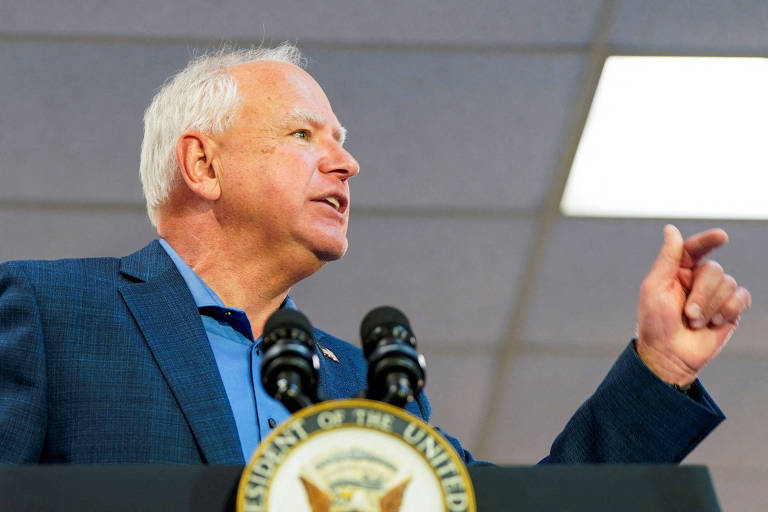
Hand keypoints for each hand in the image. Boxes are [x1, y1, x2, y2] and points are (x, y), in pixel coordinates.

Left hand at [636, 225, 750, 385]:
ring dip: (712, 306)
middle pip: (714, 270)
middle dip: (702, 294)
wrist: (669, 356)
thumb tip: (672, 229)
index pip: (694, 248)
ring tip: (695, 322)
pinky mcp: (730, 310)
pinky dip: (729, 309)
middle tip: (688, 314)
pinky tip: (715, 322)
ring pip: (729, 283)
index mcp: (677, 271)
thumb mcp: (655, 288)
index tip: (721, 236)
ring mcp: (715, 295)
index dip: (708, 240)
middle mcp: (697, 280)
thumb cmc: (655, 323)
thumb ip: (667, 258)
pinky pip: (742, 297)